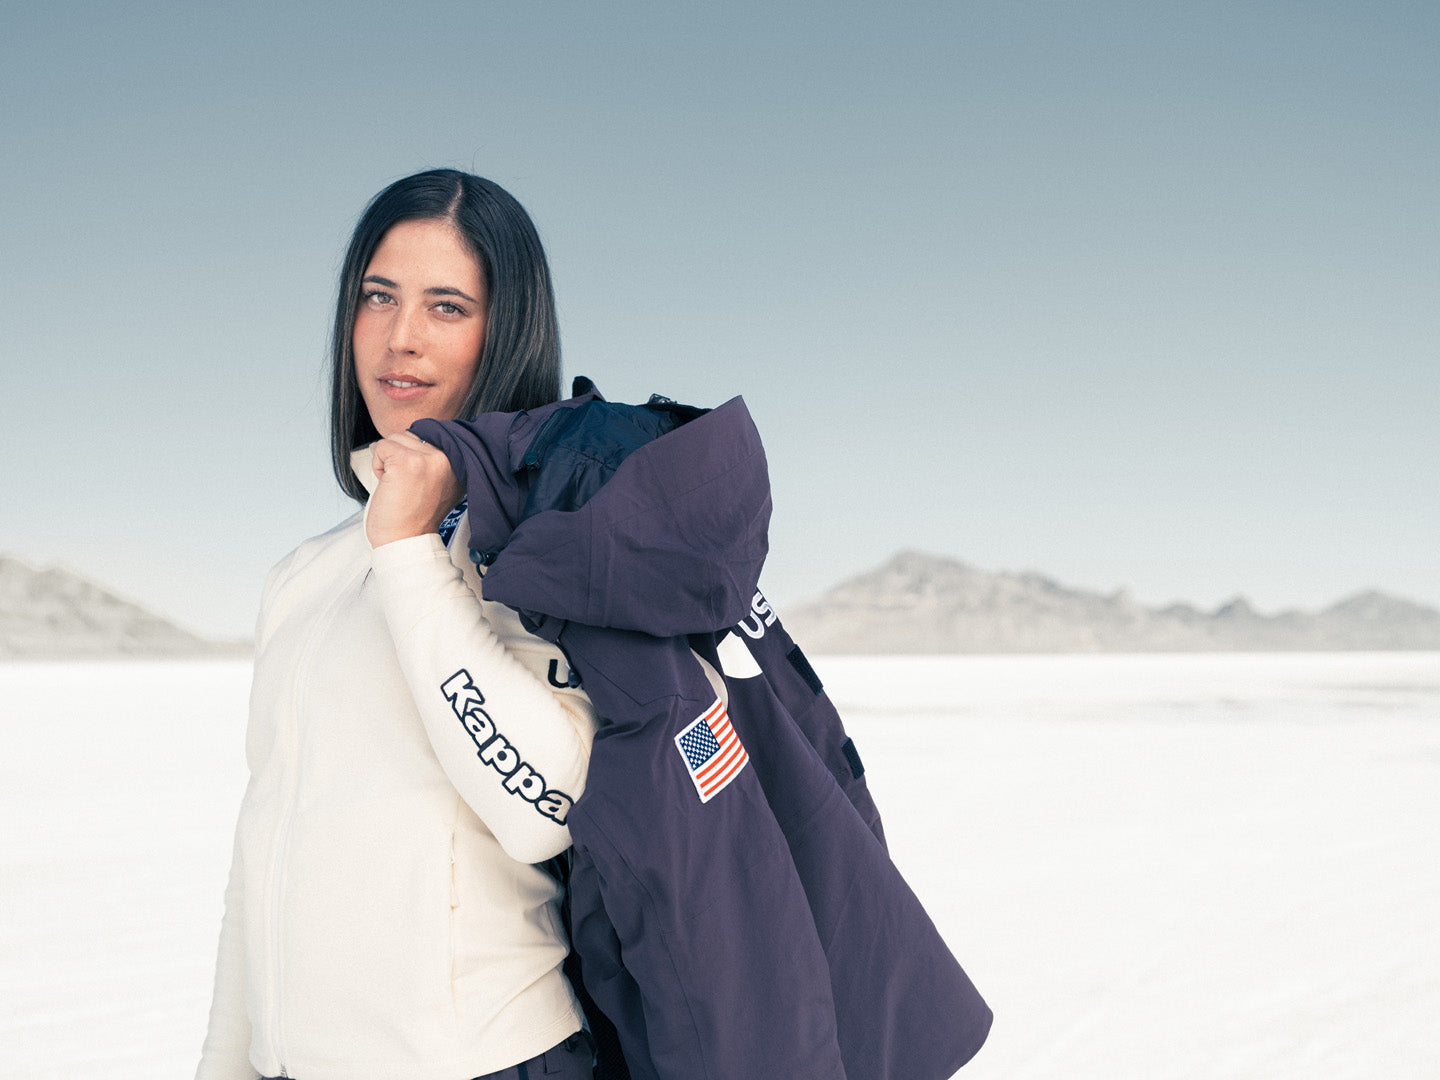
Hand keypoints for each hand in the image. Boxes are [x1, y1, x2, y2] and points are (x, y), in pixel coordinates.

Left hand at [365, 431, 461, 547]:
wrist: (406, 542)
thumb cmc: (416, 520)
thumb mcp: (438, 484)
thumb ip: (435, 461)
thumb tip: (418, 440)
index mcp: (458, 463)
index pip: (430, 435)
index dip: (414, 454)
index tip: (414, 478)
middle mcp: (447, 458)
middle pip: (411, 435)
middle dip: (400, 457)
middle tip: (407, 485)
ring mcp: (427, 459)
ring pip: (395, 439)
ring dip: (389, 461)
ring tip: (399, 485)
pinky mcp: (406, 462)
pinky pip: (381, 447)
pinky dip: (377, 466)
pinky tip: (389, 485)